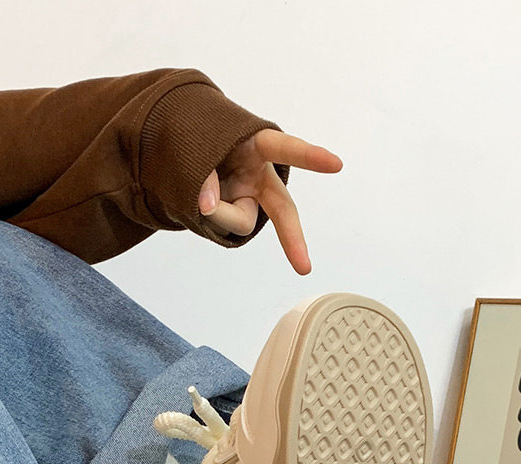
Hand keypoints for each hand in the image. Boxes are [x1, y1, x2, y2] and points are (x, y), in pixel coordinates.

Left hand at [197, 128, 341, 273]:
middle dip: (292, 237)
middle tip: (304, 269)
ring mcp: (248, 200)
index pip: (285, 149)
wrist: (183, 149)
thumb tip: (207, 203)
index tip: (336, 165)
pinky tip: (201, 204)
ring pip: (241, 222)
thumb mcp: (199, 145)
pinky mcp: (234, 217)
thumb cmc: (199, 138)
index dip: (310, 157)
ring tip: (199, 192)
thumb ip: (204, 170)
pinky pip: (223, 227)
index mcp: (258, 147)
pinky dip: (207, 218)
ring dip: (217, 213)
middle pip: (283, 209)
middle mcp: (259, 178)